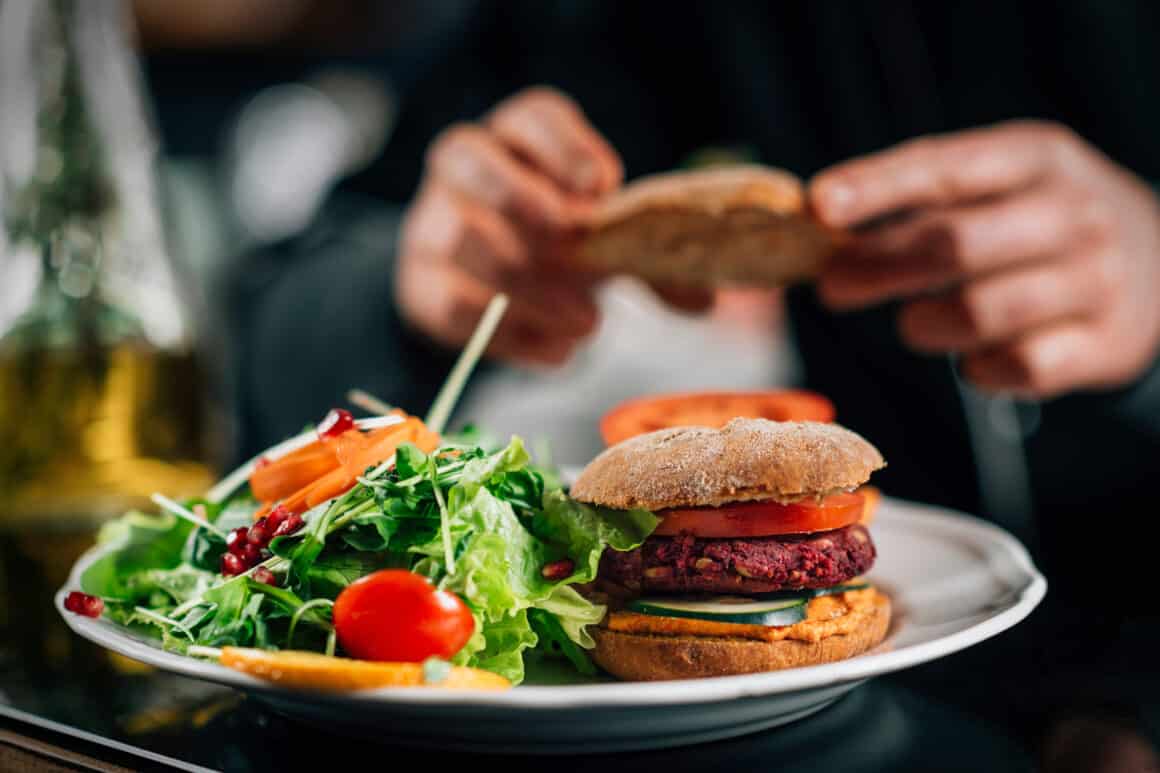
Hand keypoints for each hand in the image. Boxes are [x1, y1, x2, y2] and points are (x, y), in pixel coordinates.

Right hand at [395, 87, 622, 365]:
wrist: (498, 293)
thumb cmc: (561, 244)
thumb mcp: (590, 223)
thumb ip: (599, 218)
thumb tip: (605, 225)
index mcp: (514, 135)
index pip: (531, 117)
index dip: (564, 148)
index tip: (601, 187)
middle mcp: (460, 165)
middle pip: (471, 162)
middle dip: (526, 206)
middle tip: (580, 251)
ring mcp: (429, 223)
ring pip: (460, 240)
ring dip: (529, 286)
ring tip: (587, 322)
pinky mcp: (420, 286)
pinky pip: (455, 306)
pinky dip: (512, 333)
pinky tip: (558, 349)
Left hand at [810, 121, 1159, 397]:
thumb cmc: (1042, 222)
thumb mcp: (1003, 183)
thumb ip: (925, 196)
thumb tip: (821, 222)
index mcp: (1039, 158)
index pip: (947, 167)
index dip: (877, 186)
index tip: (818, 204)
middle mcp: (1074, 212)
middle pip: (951, 244)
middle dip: (876, 267)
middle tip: (832, 286)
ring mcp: (1096, 280)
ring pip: (976, 312)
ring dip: (923, 324)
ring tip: (914, 321)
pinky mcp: (1104, 344)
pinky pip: (1012, 367)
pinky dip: (975, 369)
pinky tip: (973, 356)